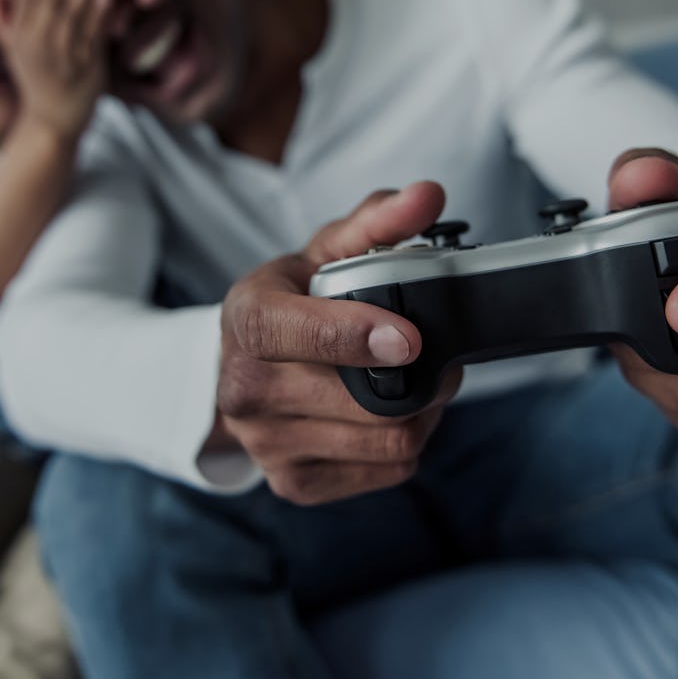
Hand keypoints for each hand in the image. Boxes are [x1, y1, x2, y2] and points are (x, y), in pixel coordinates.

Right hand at [4, 0, 110, 139]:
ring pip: (72, 13)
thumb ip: (3, 22)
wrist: (52, 124)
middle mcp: (36, 42)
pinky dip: (99, 16)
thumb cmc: (37, 82)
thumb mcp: (14, 52)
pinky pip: (91, 38)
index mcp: (20, 33)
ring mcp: (60, 56)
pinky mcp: (82, 70)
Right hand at [216, 181, 462, 505]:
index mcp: (247, 320)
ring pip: (385, 442)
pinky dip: (408, 442)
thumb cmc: (291, 302)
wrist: (241, 366)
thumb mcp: (325, 252)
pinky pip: (387, 471)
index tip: (409, 337)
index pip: (296, 333)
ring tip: (420, 378)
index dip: (356, 336)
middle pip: (361, 400)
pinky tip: (395, 412)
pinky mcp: (294, 484)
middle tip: (436, 350)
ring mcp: (266, 445)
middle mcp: (244, 389)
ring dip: (424, 410)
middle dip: (419, 375)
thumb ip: (378, 221)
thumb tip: (427, 194)